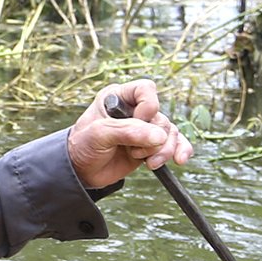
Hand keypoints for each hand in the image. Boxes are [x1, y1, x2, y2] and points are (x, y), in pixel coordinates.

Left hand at [65, 78, 192, 189]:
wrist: (81, 171)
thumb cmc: (83, 146)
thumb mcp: (98, 135)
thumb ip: (127, 132)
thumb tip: (160, 136)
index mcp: (118, 97)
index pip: (146, 89)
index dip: (148, 107)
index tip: (138, 122)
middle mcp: (134, 110)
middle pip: (161, 117)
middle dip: (152, 139)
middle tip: (132, 151)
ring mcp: (144, 128)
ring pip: (170, 133)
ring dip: (163, 150)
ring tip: (147, 162)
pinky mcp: (151, 145)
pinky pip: (176, 143)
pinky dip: (180, 150)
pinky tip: (179, 160)